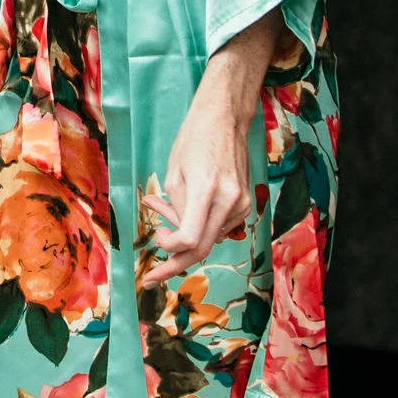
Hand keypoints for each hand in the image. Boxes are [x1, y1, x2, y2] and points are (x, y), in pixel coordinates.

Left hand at [149, 13, 276, 276]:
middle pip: (202, 249)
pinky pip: (217, 227)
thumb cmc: (193, 139)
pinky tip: (178, 206)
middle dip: (175, 265)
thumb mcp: (174, 172)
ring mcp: (241, 205)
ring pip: (208, 238)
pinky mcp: (246, 205)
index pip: (190, 238)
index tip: (155, 247)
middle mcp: (229, 202)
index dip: (170, 251)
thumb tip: (174, 238)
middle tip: (152, 279)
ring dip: (182, 234)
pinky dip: (196, 224)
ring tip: (158, 205)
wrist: (226, 119)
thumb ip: (175, 208)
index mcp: (207, 191)